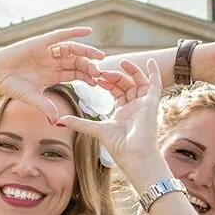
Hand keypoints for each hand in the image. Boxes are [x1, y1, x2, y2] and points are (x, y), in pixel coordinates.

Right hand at [0, 27, 106, 124]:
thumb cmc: (9, 86)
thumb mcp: (31, 97)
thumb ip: (46, 106)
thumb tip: (56, 122)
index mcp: (51, 75)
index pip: (74, 74)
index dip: (86, 77)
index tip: (98, 82)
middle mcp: (51, 61)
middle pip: (76, 62)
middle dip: (89, 66)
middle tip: (100, 72)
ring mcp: (46, 51)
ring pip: (72, 50)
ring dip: (86, 52)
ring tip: (98, 56)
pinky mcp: (40, 42)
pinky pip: (60, 36)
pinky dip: (73, 32)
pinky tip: (88, 31)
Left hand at [59, 59, 164, 185]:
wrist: (134, 153)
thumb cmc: (118, 145)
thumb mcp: (95, 129)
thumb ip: (78, 123)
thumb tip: (58, 121)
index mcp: (123, 111)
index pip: (116, 91)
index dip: (106, 83)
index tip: (96, 77)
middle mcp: (134, 106)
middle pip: (126, 85)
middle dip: (114, 76)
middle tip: (103, 71)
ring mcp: (144, 103)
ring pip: (138, 82)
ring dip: (131, 71)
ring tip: (121, 62)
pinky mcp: (152, 102)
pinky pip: (155, 84)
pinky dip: (154, 73)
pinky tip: (149, 61)